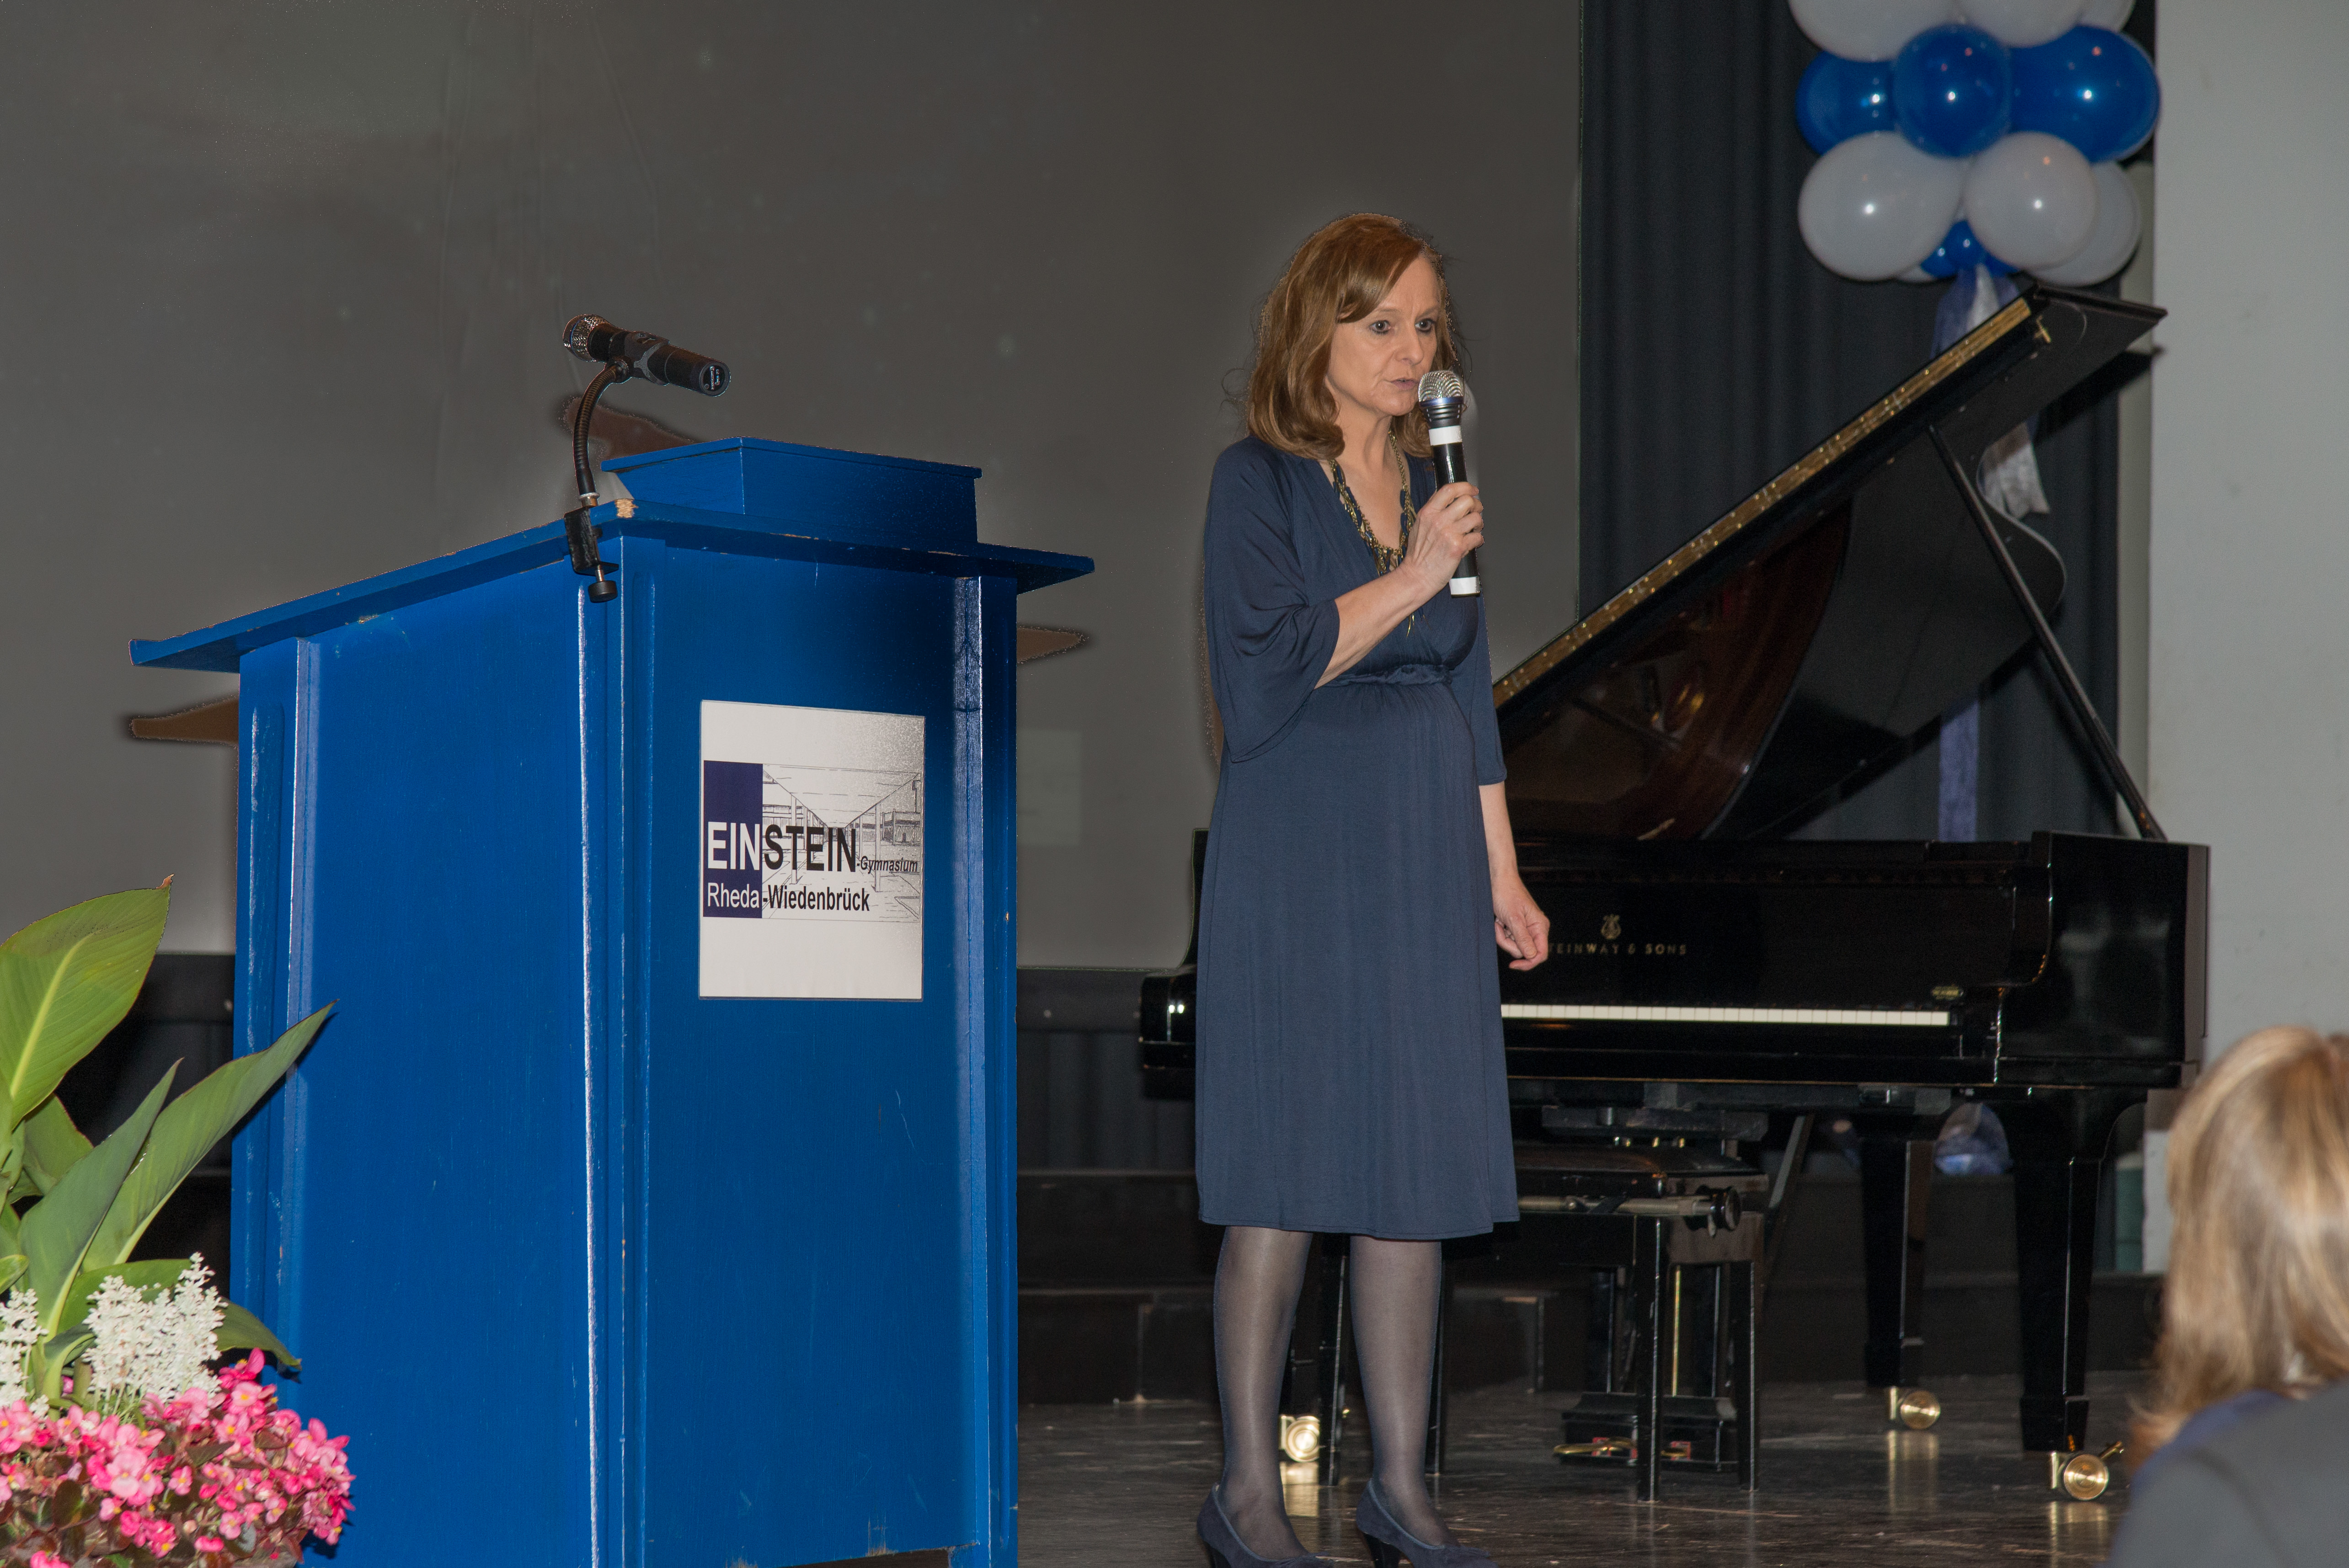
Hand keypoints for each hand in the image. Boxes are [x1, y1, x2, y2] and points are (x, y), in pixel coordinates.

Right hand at [1403, 480, 1482, 596]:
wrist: (1415, 577)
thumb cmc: (1417, 555)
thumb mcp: (1419, 526)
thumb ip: (1433, 511)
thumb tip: (1449, 499)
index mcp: (1427, 513)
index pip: (1449, 489)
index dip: (1465, 487)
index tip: (1472, 490)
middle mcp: (1438, 520)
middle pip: (1467, 500)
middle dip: (1476, 505)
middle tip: (1475, 512)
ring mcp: (1449, 534)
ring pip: (1476, 518)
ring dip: (1479, 524)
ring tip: (1474, 530)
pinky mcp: (1458, 548)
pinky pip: (1478, 537)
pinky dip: (1479, 539)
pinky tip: (1473, 543)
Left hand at [1492, 870, 1549, 970]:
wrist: (1497, 880)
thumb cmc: (1507, 894)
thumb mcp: (1514, 918)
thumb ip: (1523, 938)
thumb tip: (1531, 956)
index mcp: (1540, 926)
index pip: (1540, 954)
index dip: (1528, 963)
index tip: (1513, 965)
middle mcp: (1535, 929)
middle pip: (1524, 951)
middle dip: (1508, 944)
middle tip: (1500, 929)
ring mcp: (1525, 928)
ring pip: (1514, 946)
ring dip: (1503, 937)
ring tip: (1499, 922)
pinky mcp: (1516, 927)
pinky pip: (1508, 938)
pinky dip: (1501, 932)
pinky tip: (1498, 921)